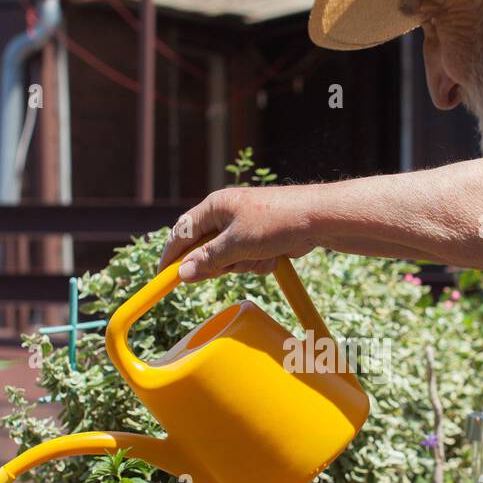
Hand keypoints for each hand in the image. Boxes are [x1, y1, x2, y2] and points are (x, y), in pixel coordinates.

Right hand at [159, 184, 319, 281]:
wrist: (318, 220)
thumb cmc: (276, 222)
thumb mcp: (237, 244)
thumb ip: (208, 260)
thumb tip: (183, 273)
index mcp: (215, 207)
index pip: (183, 232)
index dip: (172, 254)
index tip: (164, 275)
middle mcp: (226, 215)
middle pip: (206, 250)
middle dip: (220, 263)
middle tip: (234, 263)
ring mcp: (244, 228)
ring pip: (229, 260)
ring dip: (244, 265)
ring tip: (260, 255)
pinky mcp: (260, 240)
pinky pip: (248, 261)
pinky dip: (259, 264)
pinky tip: (273, 256)